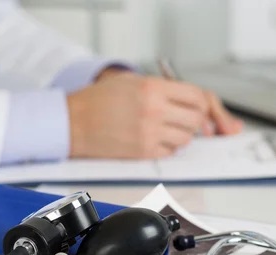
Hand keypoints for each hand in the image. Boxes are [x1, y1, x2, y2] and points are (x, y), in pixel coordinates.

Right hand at [66, 70, 242, 158]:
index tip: (199, 107)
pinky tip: (156, 140)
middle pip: (196, 118)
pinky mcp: (144, 152)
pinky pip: (171, 152)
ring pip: (186, 138)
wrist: (73, 122)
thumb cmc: (99, 100)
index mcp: (153, 88)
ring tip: (166, 128)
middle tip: (184, 119)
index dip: (202, 103)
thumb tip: (193, 101)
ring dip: (182, 135)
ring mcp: (150, 132)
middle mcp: (154, 110)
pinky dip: (169, 148)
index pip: (197, 96)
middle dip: (195, 120)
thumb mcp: (133, 81)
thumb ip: (164, 88)